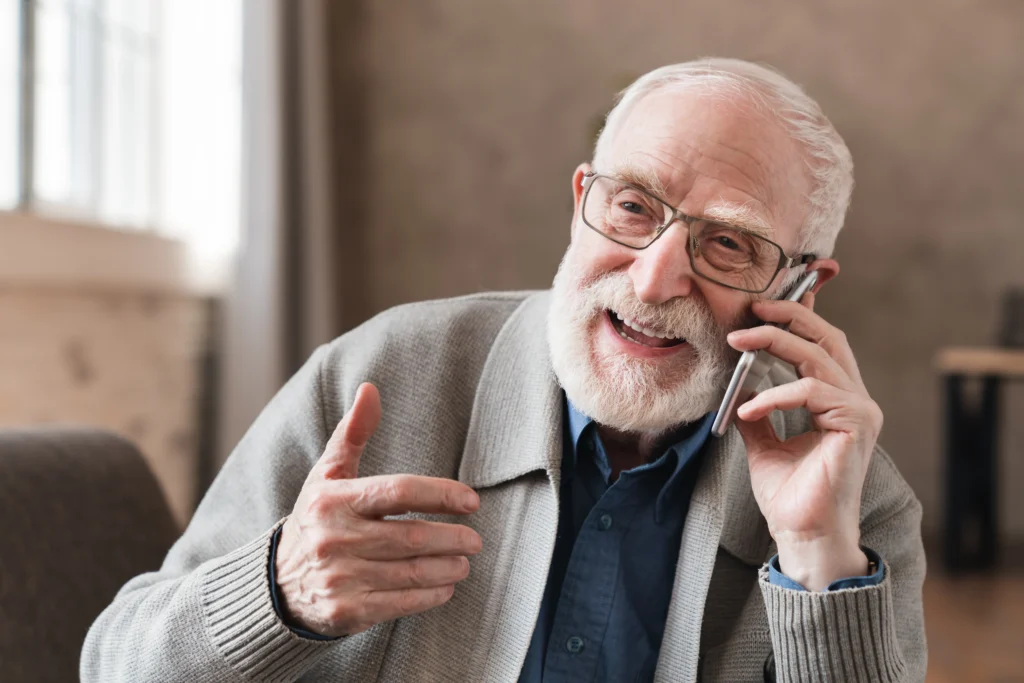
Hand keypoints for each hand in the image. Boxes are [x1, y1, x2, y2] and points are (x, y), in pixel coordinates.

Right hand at [275, 383, 482, 636]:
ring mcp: (340, 577)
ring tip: (464, 560)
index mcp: (334, 500)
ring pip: (411, 572)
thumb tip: (370, 389)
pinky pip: (401, 603)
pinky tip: (445, 586)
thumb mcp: (327, 475)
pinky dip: (431, 595)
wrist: (277, 584)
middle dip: (452, 537)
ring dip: (448, 567)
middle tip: (475, 539)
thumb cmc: (317, 520)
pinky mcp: (346, 611)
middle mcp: (335, 539)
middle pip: (412, 537)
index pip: (399, 492)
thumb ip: (353, 433)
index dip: (441, 495)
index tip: (471, 501)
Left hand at [726, 291, 880, 590]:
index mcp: (838, 401)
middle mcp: (855, 400)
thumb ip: (758, 413)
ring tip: (737, 343)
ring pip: (818, 356)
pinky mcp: (856, 424)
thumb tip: (739, 387)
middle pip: (829, 337)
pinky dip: (774, 394)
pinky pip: (810, 391)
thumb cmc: (790, 496)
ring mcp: (861, 411)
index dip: (799, 317)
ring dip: (774, 343)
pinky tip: (747, 408)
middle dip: (790, 315)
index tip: (764, 304)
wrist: (803, 536)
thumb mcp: (764, 444)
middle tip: (752, 307)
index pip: (823, 345)